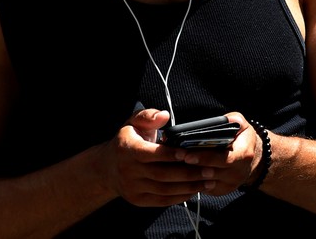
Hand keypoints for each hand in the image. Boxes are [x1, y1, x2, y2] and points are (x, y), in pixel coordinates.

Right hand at [103, 110, 263, 204]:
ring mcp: (133, 188)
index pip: (151, 154)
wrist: (107, 168)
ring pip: (164, 190)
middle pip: (161, 175)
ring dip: (188, 186)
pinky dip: (180, 196)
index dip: (170, 155)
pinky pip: (162, 200)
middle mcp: (128, 171)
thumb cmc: (127, 141)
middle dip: (188, 173)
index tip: (190, 153)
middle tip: (209, 170)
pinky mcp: (138, 200)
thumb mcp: (132, 123)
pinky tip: (194, 190)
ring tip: (208, 181)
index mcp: (127, 149)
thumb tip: (165, 115)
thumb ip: (148, 116)